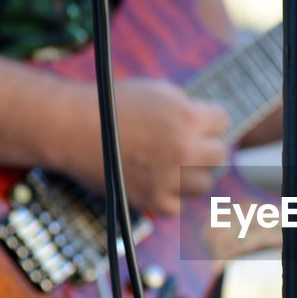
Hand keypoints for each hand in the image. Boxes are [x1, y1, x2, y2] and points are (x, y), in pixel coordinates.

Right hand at [70, 78, 229, 216]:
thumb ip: (187, 108)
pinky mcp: (152, 199)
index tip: (199, 124)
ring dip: (192, 175)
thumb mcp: (157, 91)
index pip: (224, 122)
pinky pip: (177, 206)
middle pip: (220, 155)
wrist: (72, 128)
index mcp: (188, 117)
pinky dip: (170, 197)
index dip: (210, 121)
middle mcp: (184, 149)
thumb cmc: (112, 106)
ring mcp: (169, 177)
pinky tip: (159, 183)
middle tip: (189, 146)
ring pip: (204, 184)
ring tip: (173, 165)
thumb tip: (210, 124)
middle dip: (206, 148)